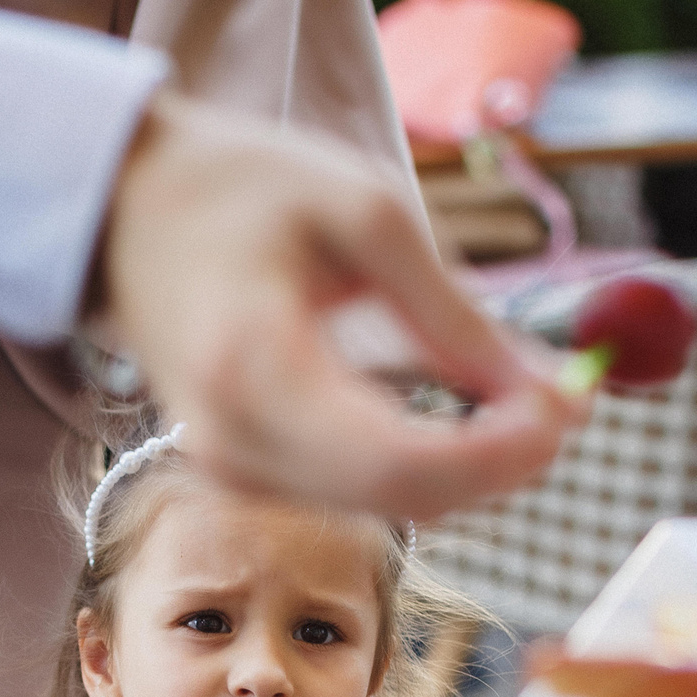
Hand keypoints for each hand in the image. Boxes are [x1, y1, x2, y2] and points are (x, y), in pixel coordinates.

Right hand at [94, 94, 582, 521]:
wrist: (123, 211)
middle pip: (401, 499)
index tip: (567, 407)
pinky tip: (471, 418)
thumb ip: (450, 311)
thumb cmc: (236, 189)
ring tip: (533, 399)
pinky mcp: (247, 472)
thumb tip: (544, 389)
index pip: (393, 459)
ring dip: (476, 470)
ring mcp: (234, 467)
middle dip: (502, 465)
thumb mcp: (361, 212)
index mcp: (251, 368)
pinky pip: (360, 493)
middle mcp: (234, 441)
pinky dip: (431, 466)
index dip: (495, 452)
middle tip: (572, 402)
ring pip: (389, 507)